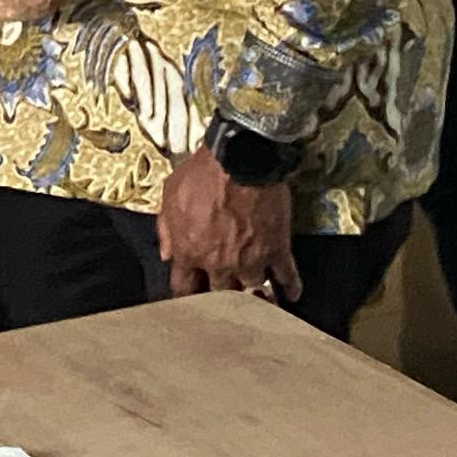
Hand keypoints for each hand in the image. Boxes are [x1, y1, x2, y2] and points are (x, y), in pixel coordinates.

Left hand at [156, 148, 303, 302]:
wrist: (240, 159)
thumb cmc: (202, 174)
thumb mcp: (169, 195)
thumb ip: (166, 229)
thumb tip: (166, 254)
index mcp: (189, 251)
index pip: (183, 289)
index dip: (188, 295)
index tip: (192, 295)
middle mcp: (218, 263)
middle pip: (218, 296)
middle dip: (220, 296)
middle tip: (225, 295)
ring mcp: (250, 260)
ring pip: (252, 291)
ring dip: (254, 293)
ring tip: (258, 298)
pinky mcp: (276, 250)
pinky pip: (286, 277)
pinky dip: (289, 287)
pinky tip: (290, 295)